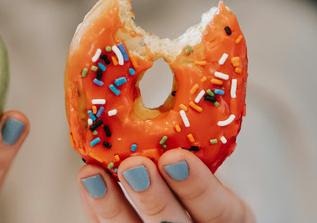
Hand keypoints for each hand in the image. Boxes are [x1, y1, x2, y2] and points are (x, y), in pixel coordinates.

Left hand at [77, 149, 254, 222]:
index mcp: (227, 218)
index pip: (220, 211)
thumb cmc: (199, 181)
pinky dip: (97, 208)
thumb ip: (198, 151)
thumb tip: (179, 106)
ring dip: (112, 205)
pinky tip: (89, 183)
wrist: (186, 206)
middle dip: (153, 197)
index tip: (175, 157)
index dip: (198, 188)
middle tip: (134, 166)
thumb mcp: (211, 168)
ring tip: (93, 175)